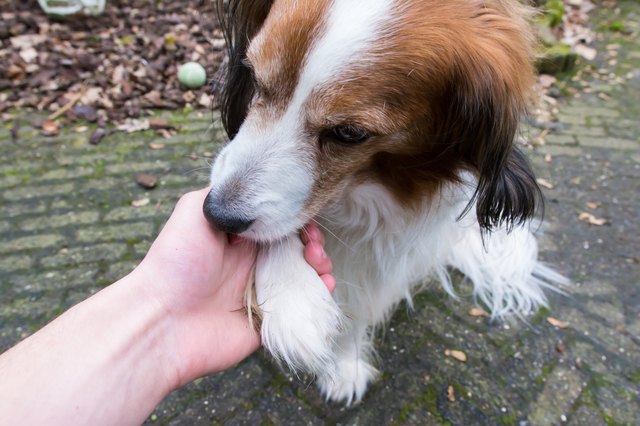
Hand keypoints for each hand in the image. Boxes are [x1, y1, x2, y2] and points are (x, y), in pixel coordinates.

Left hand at [133, 188, 333, 387]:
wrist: (163, 319)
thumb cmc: (175, 262)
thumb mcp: (193, 210)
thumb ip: (223, 194)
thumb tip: (253, 188)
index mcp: (239, 239)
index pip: (279, 224)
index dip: (298, 220)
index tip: (306, 222)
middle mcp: (253, 264)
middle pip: (297, 250)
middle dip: (313, 244)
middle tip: (313, 247)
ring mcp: (262, 293)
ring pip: (304, 277)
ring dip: (320, 266)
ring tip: (319, 264)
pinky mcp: (268, 321)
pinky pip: (302, 308)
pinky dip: (319, 295)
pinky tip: (324, 285)